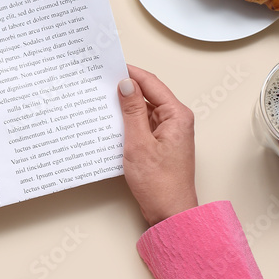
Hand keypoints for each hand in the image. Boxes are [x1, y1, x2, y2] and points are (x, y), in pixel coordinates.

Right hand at [118, 65, 198, 225]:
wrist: (170, 213)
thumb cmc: (160, 184)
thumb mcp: (138, 143)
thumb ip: (132, 111)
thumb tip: (126, 85)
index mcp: (177, 115)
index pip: (151, 83)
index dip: (130, 73)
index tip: (111, 65)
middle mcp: (176, 120)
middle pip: (148, 94)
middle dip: (126, 87)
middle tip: (102, 81)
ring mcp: (169, 132)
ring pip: (144, 109)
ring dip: (125, 106)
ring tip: (102, 100)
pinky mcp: (160, 144)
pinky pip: (143, 124)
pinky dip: (128, 121)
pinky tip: (112, 122)